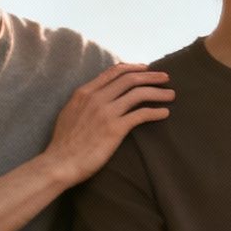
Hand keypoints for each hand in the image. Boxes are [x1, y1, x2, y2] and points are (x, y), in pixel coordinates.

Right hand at [43, 64, 172, 183]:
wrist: (60, 163)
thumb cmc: (64, 143)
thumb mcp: (70, 112)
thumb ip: (84, 101)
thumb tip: (97, 96)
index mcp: (85, 92)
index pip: (114, 72)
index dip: (133, 68)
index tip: (146, 68)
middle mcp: (97, 98)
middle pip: (130, 79)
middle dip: (151, 76)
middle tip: (165, 78)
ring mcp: (106, 112)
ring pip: (138, 94)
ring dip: (158, 92)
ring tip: (171, 95)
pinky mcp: (115, 129)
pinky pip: (141, 114)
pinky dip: (155, 112)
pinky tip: (164, 113)